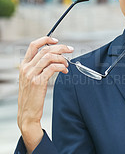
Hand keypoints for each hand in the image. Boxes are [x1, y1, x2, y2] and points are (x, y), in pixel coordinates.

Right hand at [17, 36, 73, 153]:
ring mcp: (31, 75)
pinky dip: (61, 67)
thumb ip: (38, 68)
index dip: (46, 40)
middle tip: (70, 50)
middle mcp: (26, 68)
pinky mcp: (38, 82)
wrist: (27, 113)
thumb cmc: (32, 97)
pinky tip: (65, 71)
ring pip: (49, 57)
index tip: (57, 41)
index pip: (33, 45)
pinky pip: (52, 68)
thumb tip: (53, 59)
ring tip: (67, 64)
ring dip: (62, 58)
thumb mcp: (31, 80)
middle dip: (60, 47)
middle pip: (45, 50)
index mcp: (24, 65)